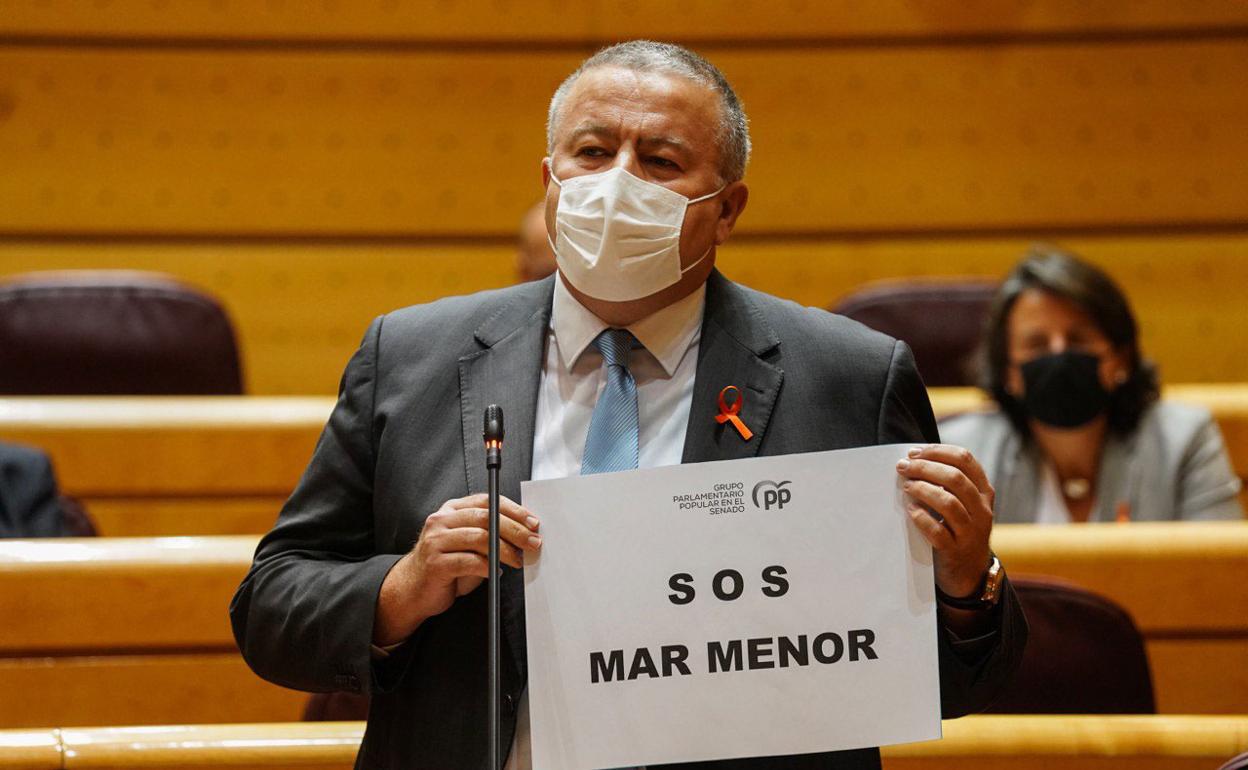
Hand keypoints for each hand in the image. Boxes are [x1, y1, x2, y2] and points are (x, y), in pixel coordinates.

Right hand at [374, 493, 541, 645]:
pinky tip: (496, 573)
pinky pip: (470, 562)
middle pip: (486, 518)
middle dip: (515, 530)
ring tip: (518, 561)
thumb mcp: (468, 543)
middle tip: (533, 542)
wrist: (413, 589)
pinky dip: (488, 568)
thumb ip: (490, 533)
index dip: (514, 510)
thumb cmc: (447, 565)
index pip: (487, 500)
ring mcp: (436, 541)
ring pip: (479, 538)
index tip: (533, 522)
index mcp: (451, 509)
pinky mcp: (435, 563)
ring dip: (505, 551)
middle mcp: (441, 521)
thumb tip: (525, 533)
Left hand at [896, 444, 993, 598]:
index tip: (914, 452)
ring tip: (906, 486)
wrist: (970, 572)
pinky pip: (937, 531)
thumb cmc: (959, 529)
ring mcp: (970, 532)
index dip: (937, 451)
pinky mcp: (955, 551)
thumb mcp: (964, 504)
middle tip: (903, 467)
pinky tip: (910, 511)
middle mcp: (981, 510)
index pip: (965, 459)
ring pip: (948, 503)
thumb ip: (948, 483)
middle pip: (955, 478)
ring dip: (923, 490)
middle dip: (925, 468)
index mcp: (983, 492)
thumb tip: (913, 459)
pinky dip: (921, 518)